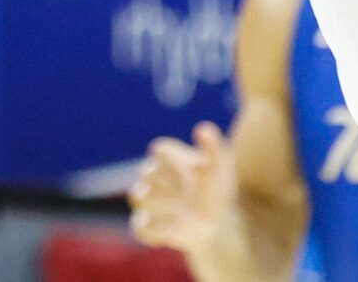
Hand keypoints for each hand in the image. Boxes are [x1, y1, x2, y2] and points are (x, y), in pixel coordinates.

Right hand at [127, 121, 244, 257]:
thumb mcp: (220, 167)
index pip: (160, 149)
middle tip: (187, 190)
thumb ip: (212, 146)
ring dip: (158, 201)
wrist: (217, 223)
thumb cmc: (216, 189)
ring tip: (181, 210)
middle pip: (146, 171)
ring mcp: (150, 202)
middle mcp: (155, 178)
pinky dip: (149, 227)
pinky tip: (171, 229)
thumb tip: (202, 128)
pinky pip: (138, 227)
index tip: (197, 168)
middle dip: (166, 180)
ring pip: (137, 195)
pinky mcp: (150, 227)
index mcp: (168, 158)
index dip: (176, 159)